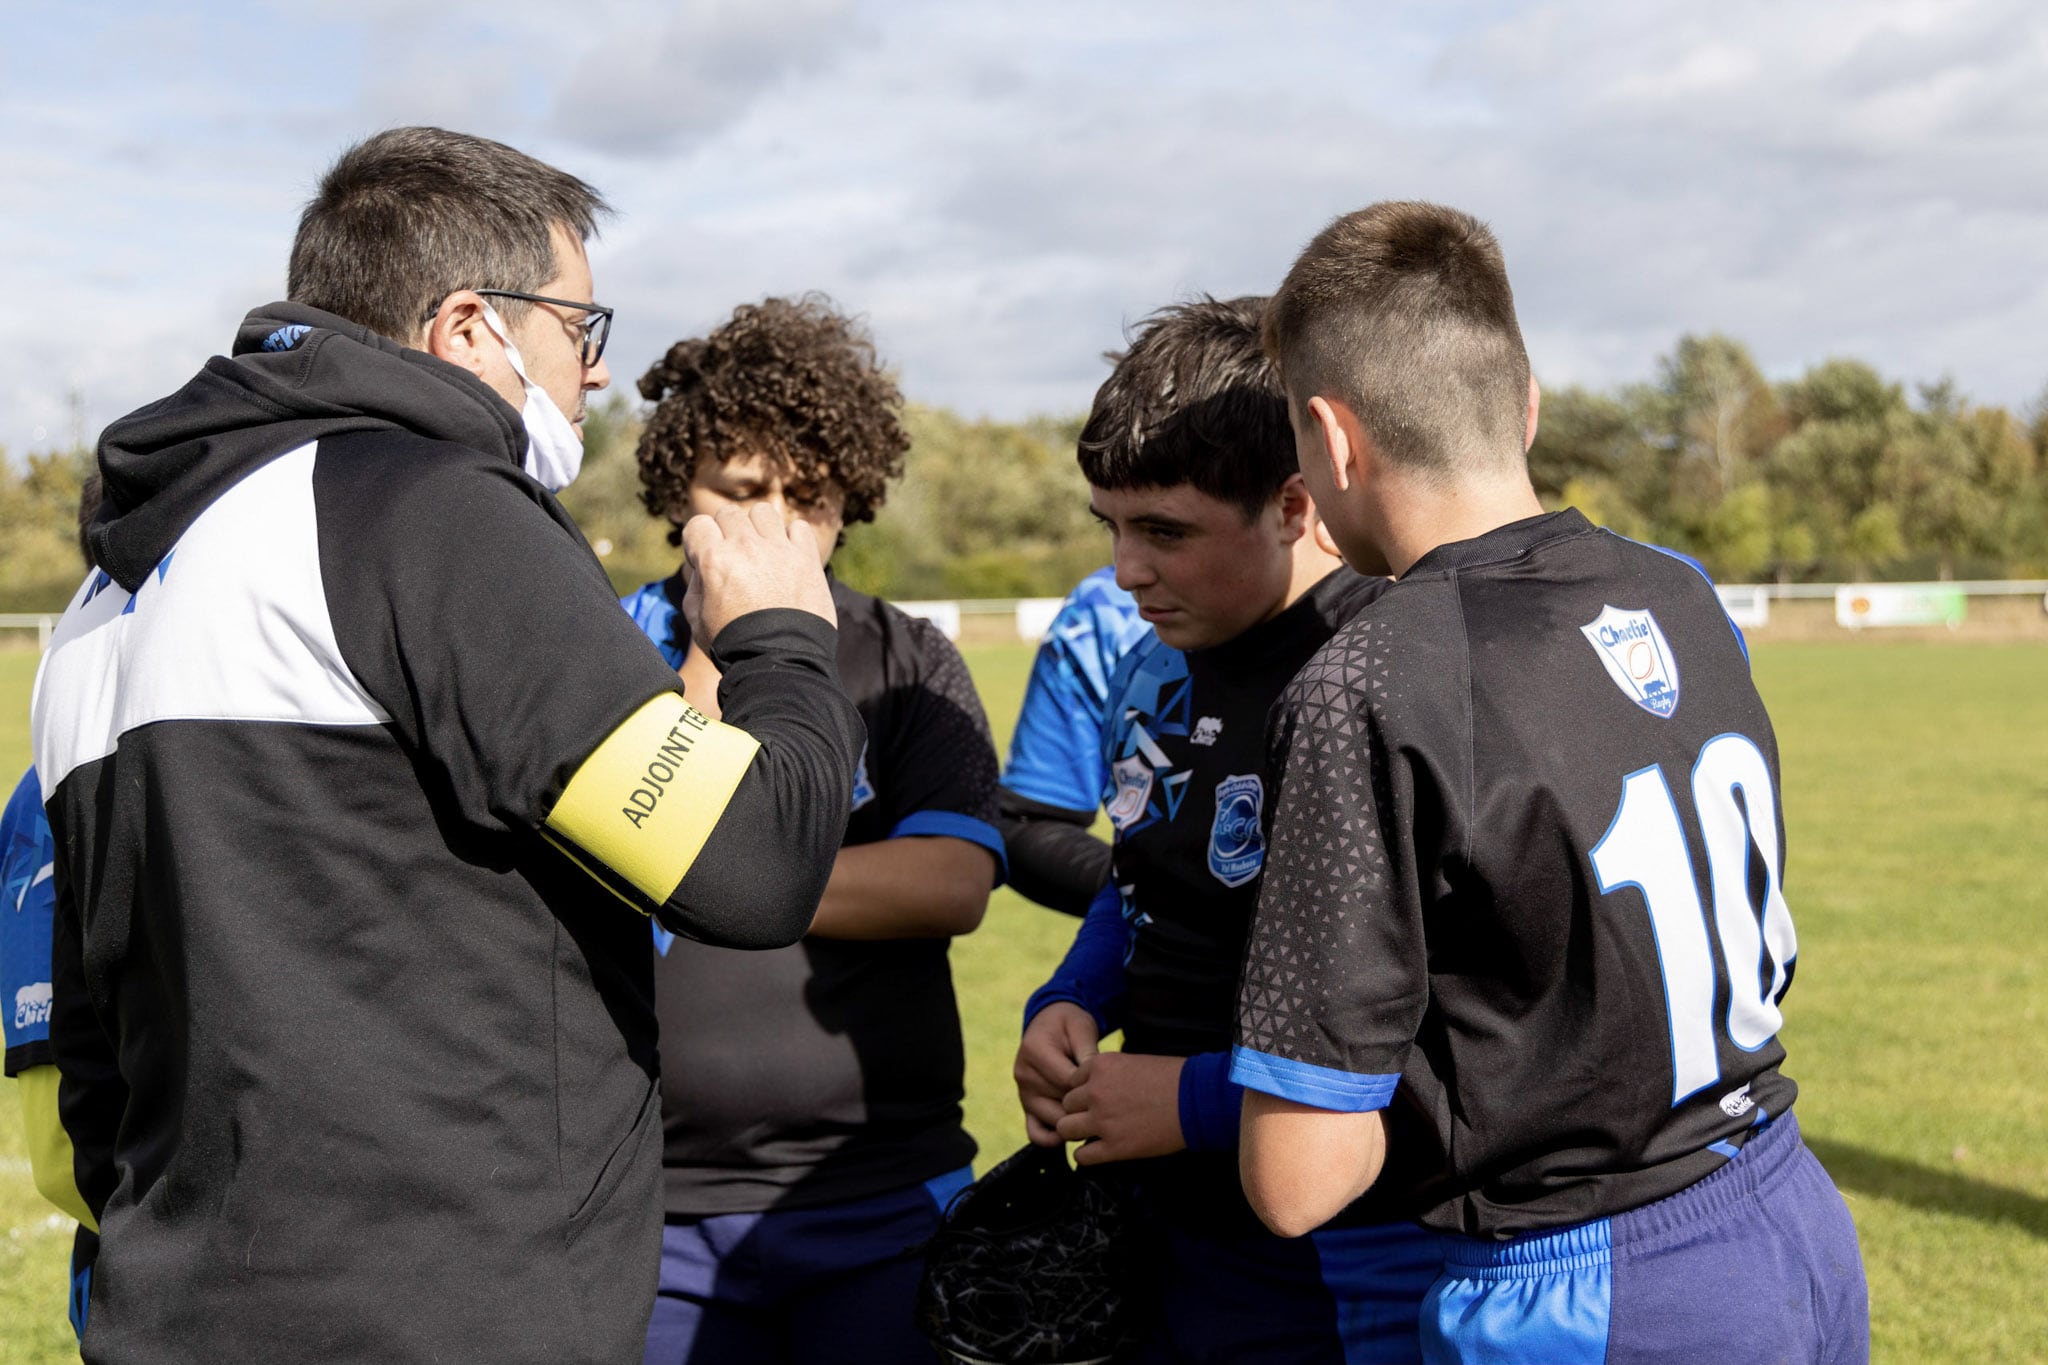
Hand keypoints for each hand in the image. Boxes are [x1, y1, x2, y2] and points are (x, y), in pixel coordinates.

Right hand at [681, 503, 836, 645]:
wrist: (780, 663)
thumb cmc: (734, 645)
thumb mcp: (697, 620)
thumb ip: (695, 586)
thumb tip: (702, 567)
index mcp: (714, 559)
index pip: (698, 524)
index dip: (699, 543)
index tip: (706, 562)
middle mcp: (746, 546)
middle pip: (729, 514)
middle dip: (727, 534)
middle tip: (735, 560)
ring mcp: (779, 549)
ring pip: (763, 513)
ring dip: (759, 529)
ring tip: (762, 553)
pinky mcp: (806, 558)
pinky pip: (798, 527)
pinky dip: (792, 538)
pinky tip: (788, 558)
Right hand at [1014, 1003, 1098, 1147]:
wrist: (1048, 1023)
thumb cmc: (1068, 1024)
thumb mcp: (1081, 1027)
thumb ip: (1088, 1053)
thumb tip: (1095, 1083)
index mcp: (1034, 1051)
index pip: (1067, 1081)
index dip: (1090, 1087)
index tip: (1108, 1086)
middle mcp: (1023, 1074)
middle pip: (1060, 1103)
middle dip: (1086, 1105)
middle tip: (1107, 1103)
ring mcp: (1023, 1093)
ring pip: (1053, 1120)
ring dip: (1075, 1120)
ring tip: (1095, 1112)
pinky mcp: (1026, 1107)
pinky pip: (1035, 1133)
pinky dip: (1053, 1138)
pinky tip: (1073, 1133)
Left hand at [1058, 1052, 1186, 1165]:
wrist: (1196, 1100)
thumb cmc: (1172, 1078)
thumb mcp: (1134, 1062)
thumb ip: (1109, 1074)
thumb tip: (1096, 1087)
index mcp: (1101, 1066)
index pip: (1072, 1080)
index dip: (1083, 1090)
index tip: (1097, 1096)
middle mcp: (1095, 1092)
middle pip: (1066, 1104)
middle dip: (1078, 1110)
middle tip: (1095, 1116)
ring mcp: (1102, 1120)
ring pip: (1066, 1129)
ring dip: (1077, 1131)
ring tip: (1093, 1134)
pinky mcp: (1114, 1147)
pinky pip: (1082, 1156)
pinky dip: (1087, 1155)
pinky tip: (1099, 1150)